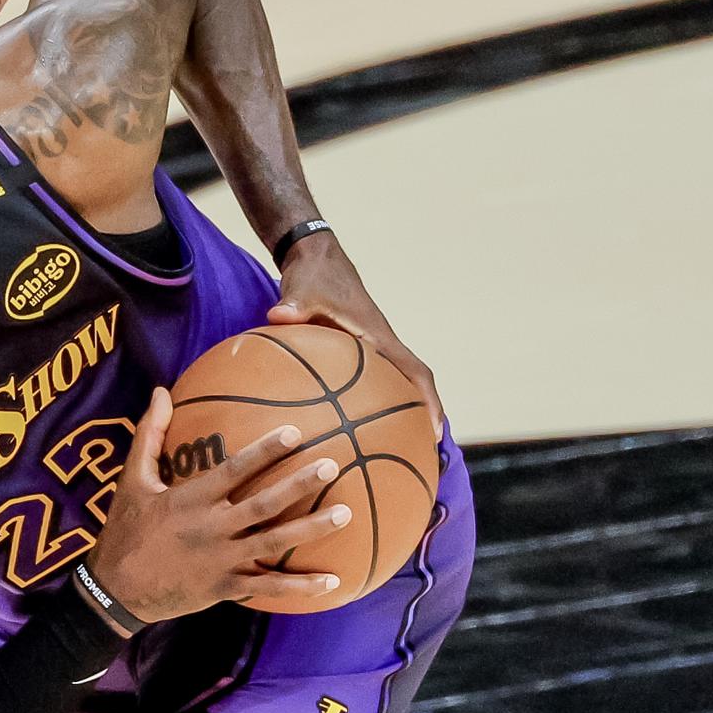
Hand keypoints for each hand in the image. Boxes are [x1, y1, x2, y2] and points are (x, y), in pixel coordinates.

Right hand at [83, 388, 349, 623]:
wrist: (115, 589)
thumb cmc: (124, 529)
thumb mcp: (131, 479)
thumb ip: (149, 434)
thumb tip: (160, 391)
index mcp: (190, 500)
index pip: (234, 470)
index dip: (265, 451)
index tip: (295, 432)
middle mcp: (211, 528)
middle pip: (264, 504)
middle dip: (299, 484)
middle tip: (332, 465)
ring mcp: (222, 560)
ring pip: (274, 543)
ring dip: (311, 529)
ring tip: (346, 514)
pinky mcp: (226, 587)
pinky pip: (269, 587)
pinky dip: (301, 587)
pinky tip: (333, 581)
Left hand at [268, 232, 443, 435]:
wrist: (314, 256)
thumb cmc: (313, 274)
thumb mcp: (302, 290)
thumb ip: (293, 306)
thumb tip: (278, 316)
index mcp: (377, 336)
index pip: (413, 372)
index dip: (427, 401)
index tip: (434, 432)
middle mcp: (380, 344)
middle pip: (411, 386)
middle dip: (420, 418)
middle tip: (420, 456)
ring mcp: (369, 347)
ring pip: (393, 385)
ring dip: (398, 412)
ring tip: (392, 451)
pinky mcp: (354, 348)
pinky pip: (369, 380)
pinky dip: (368, 401)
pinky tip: (348, 425)